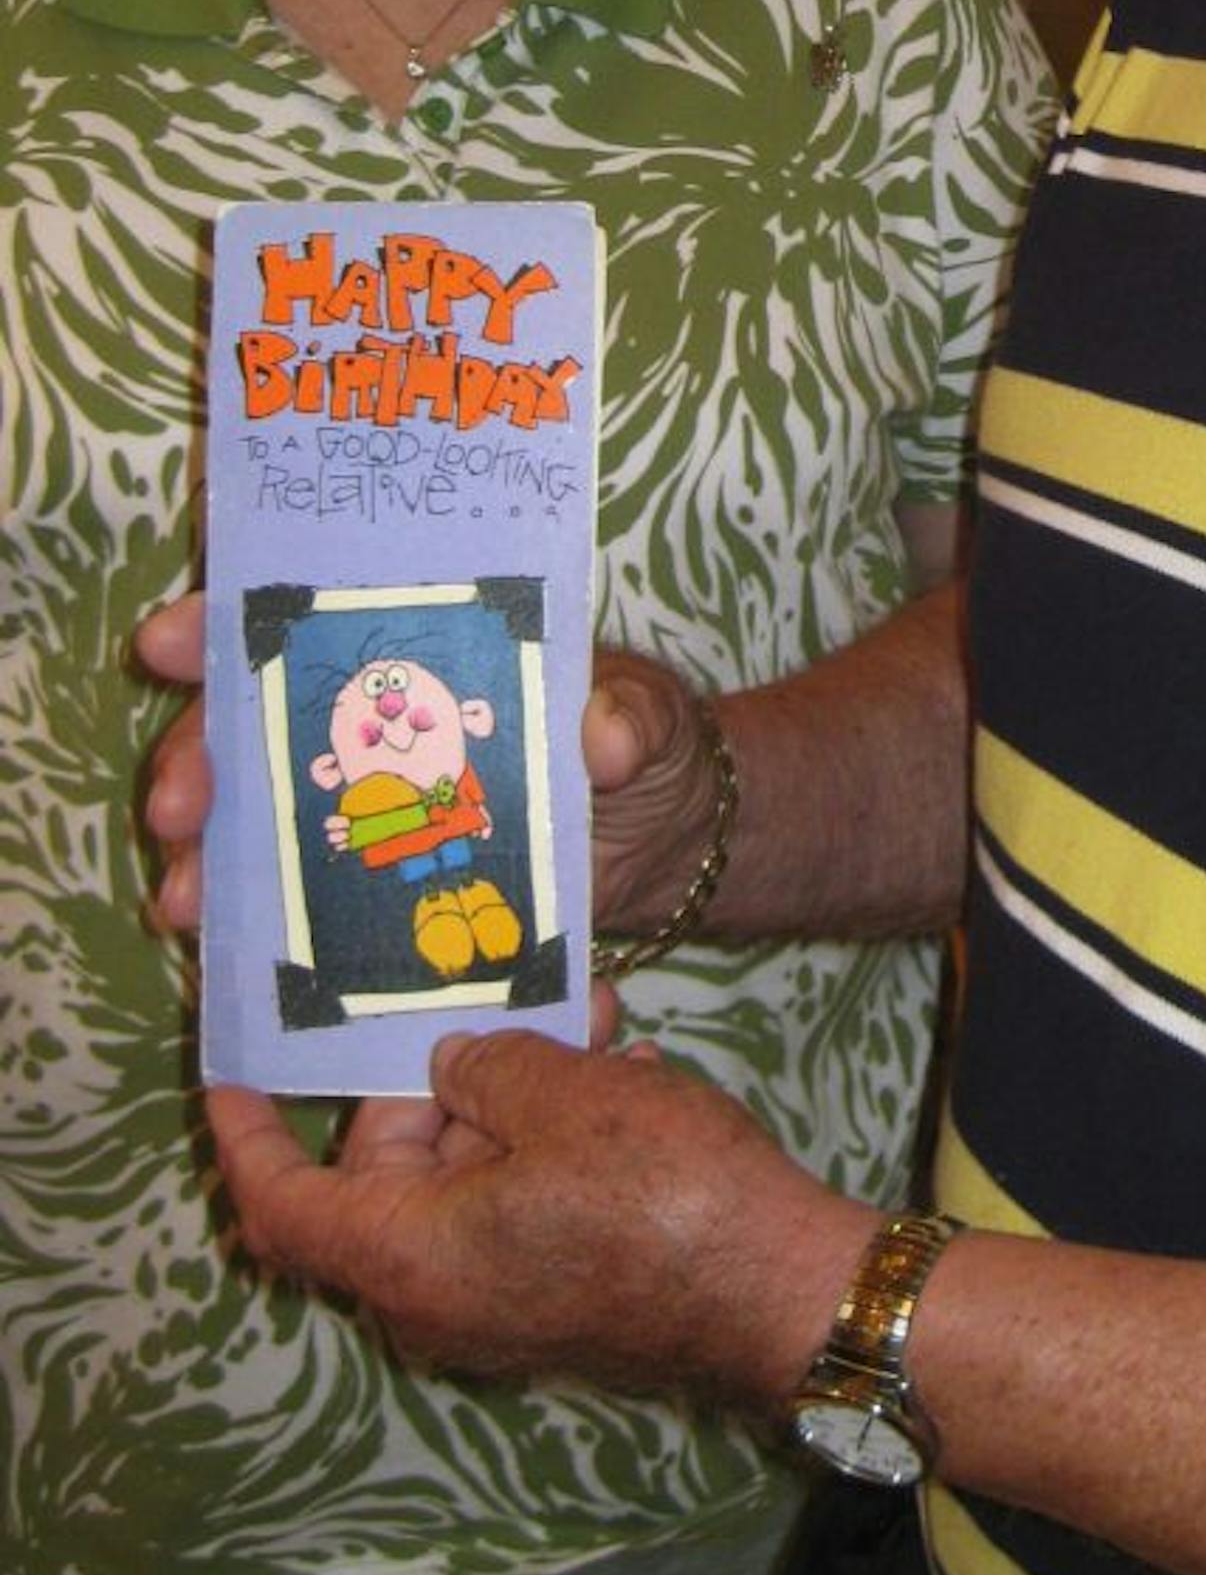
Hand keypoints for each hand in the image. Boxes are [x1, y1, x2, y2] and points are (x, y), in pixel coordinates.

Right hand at [135, 605, 721, 942]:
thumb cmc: (646, 743)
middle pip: (254, 725)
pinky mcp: (380, 884)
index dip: (229, 626)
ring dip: (207, 855)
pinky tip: (221, 954)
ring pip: (256, 818)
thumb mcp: (647, 715)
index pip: (310, 621)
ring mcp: (369, 805)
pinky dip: (254, 922)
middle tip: (175, 807)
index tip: (171, 642)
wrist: (666, 843)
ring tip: (186, 900)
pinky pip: (297, 897)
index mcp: (423, 651)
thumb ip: (629, 717)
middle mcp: (375, 722)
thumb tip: (604, 737)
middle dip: (197, 758)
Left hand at [208, 1030, 871, 1397]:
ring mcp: (501, 1300)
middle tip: (491, 996)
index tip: (230, 1065)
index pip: (284, 1202)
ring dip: (516, 1090)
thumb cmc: (659, 1194)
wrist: (781, 1291)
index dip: (248, 1133)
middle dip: (436, 1074)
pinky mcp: (559, 1290)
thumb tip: (454, 1064)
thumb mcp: (563, 1096)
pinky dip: (552, 1134)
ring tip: (586, 1015)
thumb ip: (488, 1065)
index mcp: (409, 1257)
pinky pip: (522, 1200)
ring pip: (469, 1174)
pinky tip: (621, 1071)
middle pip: (388, 1172)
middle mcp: (437, 1295)